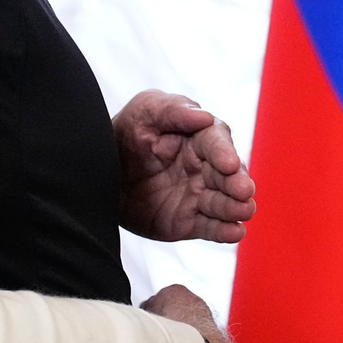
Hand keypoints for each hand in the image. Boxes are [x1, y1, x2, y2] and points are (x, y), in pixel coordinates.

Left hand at [113, 90, 255, 242]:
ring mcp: (198, 195)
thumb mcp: (142, 112)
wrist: (99, 173)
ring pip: (224, 203)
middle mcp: (203, 168)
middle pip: (228, 176)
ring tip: (243, 210)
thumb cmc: (126, 134)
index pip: (217, 143)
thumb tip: (204, 116)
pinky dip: (223, 231)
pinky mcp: (189, 221)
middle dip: (237, 183)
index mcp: (197, 138)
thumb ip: (171, 109)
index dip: (224, 152)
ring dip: (235, 207)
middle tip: (243, 190)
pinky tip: (233, 233)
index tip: (228, 163)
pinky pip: (209, 228)